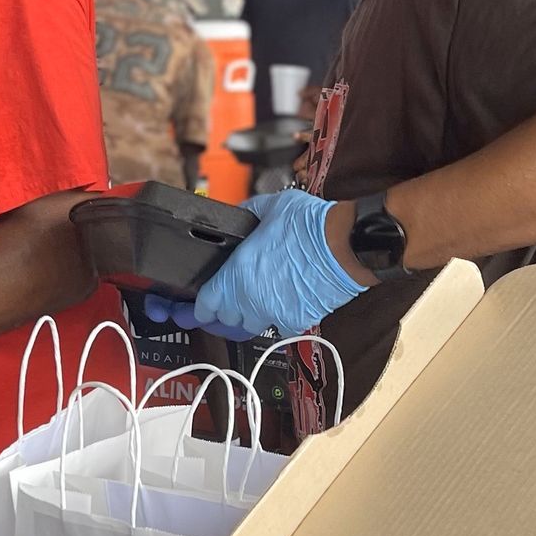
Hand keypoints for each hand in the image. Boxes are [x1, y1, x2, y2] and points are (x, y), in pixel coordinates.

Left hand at [145, 190, 365, 338]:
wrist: (347, 246)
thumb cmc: (309, 226)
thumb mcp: (268, 207)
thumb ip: (246, 215)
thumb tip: (238, 215)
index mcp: (236, 275)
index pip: (204, 306)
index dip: (194, 309)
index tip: (188, 308)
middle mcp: (250, 299)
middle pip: (222, 321)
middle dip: (215, 316)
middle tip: (211, 309)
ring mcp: (274, 314)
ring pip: (246, 328)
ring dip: (240, 321)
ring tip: (239, 311)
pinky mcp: (296, 321)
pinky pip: (277, 328)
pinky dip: (273, 321)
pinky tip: (275, 308)